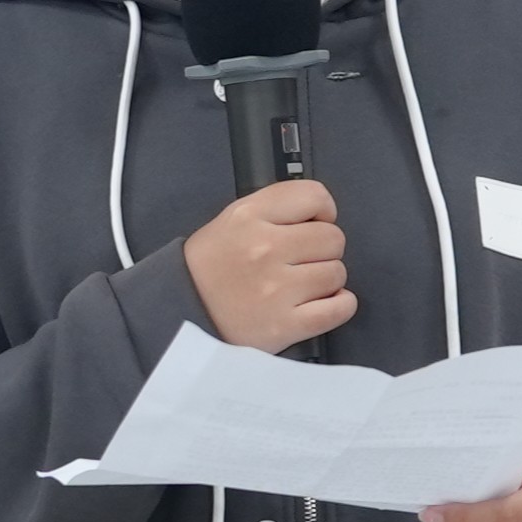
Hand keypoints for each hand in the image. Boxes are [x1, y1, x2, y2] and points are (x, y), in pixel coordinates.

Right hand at [186, 178, 355, 351]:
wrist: (181, 313)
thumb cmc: (211, 268)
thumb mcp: (231, 220)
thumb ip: (275, 209)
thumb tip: (322, 214)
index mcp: (249, 217)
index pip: (314, 196)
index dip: (322, 211)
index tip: (313, 224)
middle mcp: (263, 249)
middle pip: (333, 238)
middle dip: (323, 249)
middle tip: (301, 261)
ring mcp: (276, 290)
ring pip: (337, 273)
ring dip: (326, 280)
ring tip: (300, 286)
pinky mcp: (285, 325)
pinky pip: (340, 308)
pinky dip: (339, 306)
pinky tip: (322, 303)